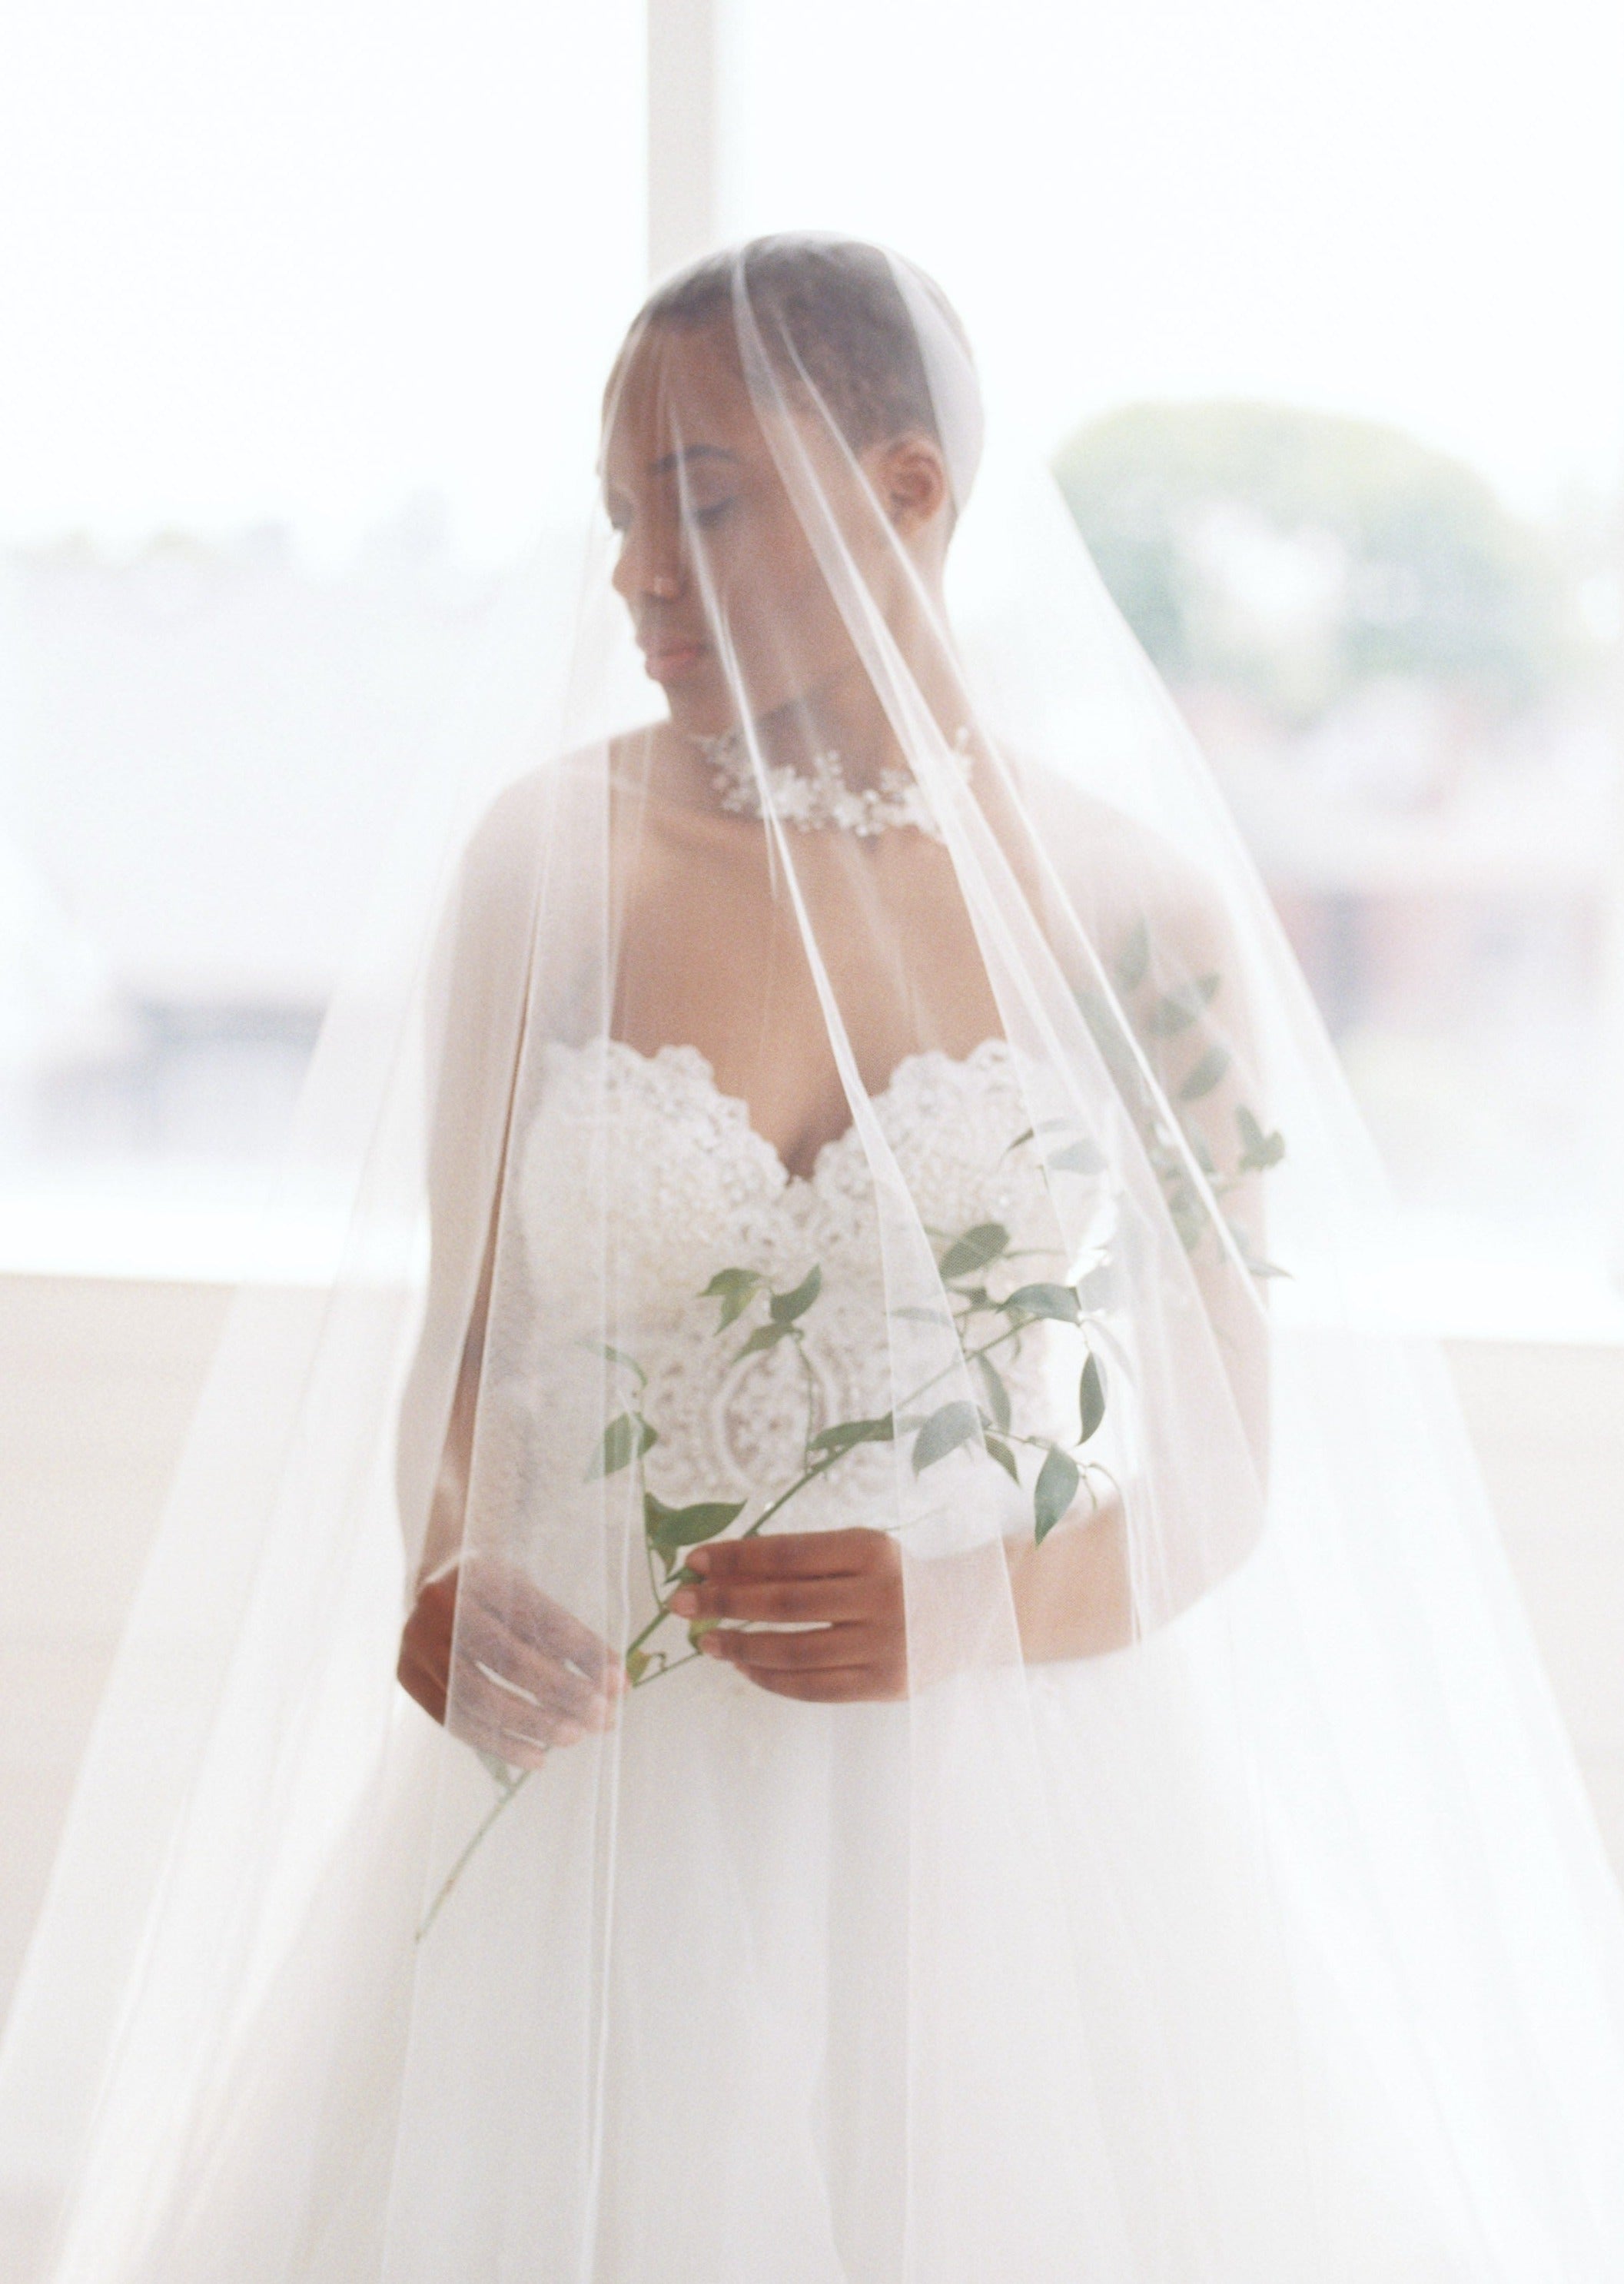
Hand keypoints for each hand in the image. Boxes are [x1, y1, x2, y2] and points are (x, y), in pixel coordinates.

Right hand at [397, 1555, 623, 1768]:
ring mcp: (417, 1641)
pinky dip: (496, 1742)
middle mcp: (442, 1605)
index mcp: (481, 1573)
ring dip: (530, 1724)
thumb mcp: (528, 1594)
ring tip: (573, 1738)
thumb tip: (617, 1684)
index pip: (540, 1619)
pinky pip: (455, 1718)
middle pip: (508, 1659)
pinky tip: (534, 1756)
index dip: (582, 1653)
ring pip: (477, 1696)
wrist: (430, 1577)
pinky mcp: (407, 1675)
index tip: (617, 1684)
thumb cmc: (494, 1590)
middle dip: (560, 1693)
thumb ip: (567, 1635)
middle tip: (600, 1719)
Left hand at [668, 1528, 906, 1702]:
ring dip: (741, 1646)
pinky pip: (813, 1687)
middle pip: (785, 1603)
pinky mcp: (883, 1685)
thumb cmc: (888, 1577)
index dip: (735, 1558)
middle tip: (681, 1603)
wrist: (959, 1617)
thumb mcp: (856, 1551)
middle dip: (724, 1602)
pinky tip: (744, 1667)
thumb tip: (719, 1571)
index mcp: (870, 1550)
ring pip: (795, 1651)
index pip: (787, 1554)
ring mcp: (884, 1644)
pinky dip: (771, 1678)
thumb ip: (800, 1560)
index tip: (694, 1561)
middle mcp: (880, 1595)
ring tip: (706, 1641)